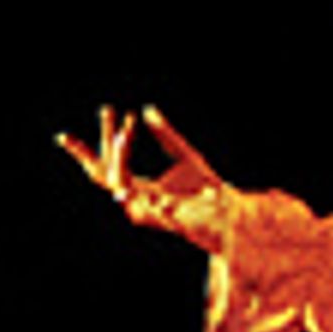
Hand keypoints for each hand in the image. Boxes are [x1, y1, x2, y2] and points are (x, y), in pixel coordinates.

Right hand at [56, 105, 232, 252]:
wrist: (227, 216)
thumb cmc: (204, 188)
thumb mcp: (184, 154)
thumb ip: (165, 134)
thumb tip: (147, 109)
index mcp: (138, 189)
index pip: (107, 165)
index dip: (105, 136)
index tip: (108, 109)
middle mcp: (139, 203)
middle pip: (106, 175)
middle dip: (105, 146)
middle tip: (108, 113)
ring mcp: (154, 214)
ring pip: (124, 189)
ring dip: (120, 159)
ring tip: (122, 135)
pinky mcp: (174, 222)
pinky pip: (159, 211)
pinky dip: (155, 200)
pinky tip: (151, 187)